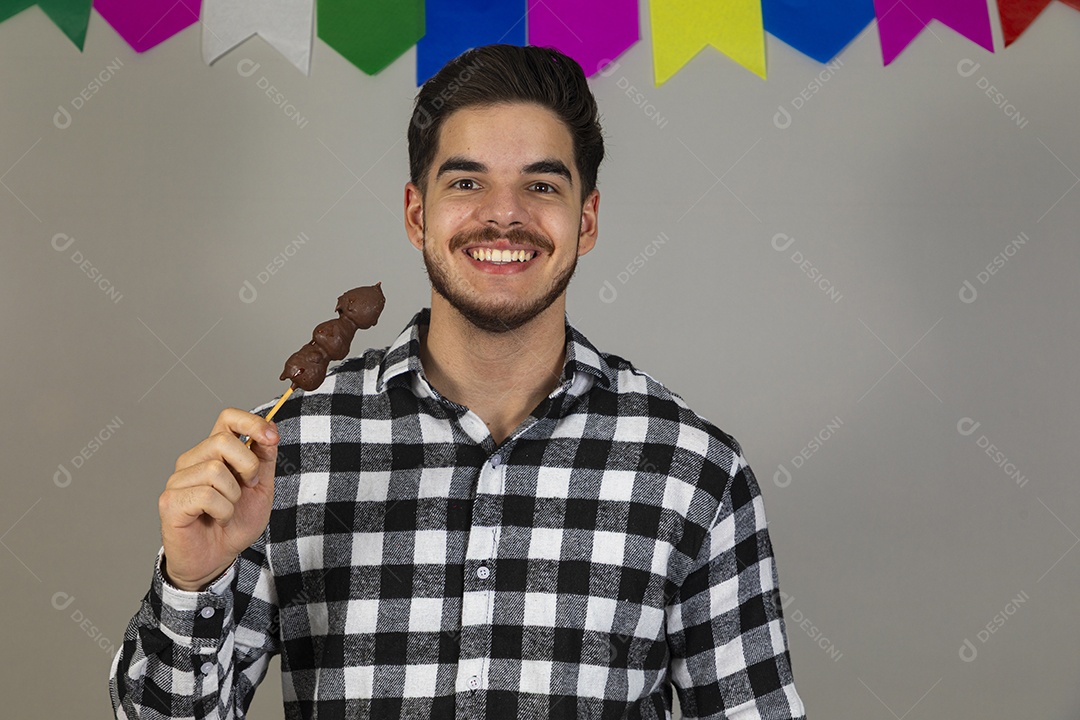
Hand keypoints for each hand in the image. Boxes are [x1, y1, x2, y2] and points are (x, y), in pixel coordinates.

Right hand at [158, 409, 278, 591]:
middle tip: (249, 487)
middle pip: (222, 441)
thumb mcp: (261, 488)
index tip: (272, 437)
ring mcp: (178, 480)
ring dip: (233, 496)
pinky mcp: (170, 501)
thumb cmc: (235, 522)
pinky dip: (222, 511)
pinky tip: (218, 519)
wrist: (217, 559)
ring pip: (215, 471)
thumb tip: (269, 431)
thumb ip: (265, 459)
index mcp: (214, 452)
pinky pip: (206, 495)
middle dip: (248, 466)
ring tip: (228, 510)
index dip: (251, 422)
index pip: (227, 418)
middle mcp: (192, 460)